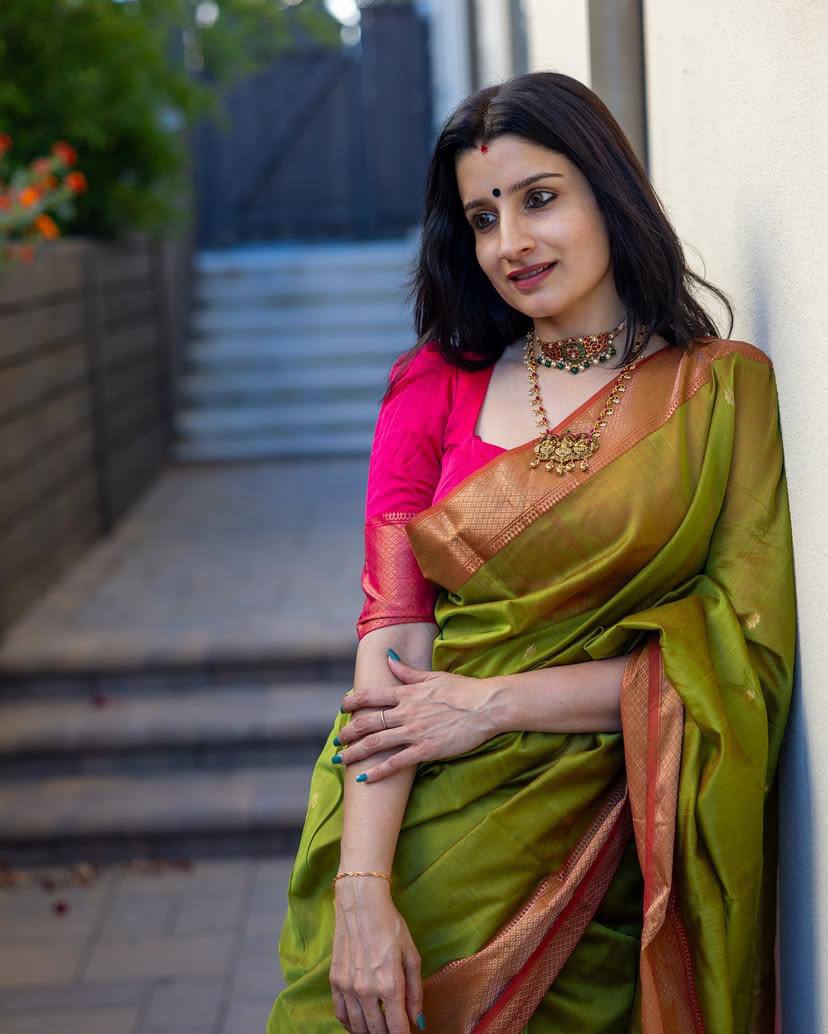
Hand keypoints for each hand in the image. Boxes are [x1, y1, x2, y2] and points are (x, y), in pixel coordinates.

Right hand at [330, 877, 424, 1032]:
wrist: (360, 903)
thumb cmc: (390, 925)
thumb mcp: (411, 955)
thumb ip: (415, 991)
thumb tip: (418, 1020)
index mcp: (390, 985)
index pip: (397, 1029)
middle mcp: (367, 991)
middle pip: (377, 1032)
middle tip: (394, 1030)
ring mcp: (348, 988)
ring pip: (358, 1027)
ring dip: (370, 1033)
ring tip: (379, 1030)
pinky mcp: (335, 981)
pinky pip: (341, 1014)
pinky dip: (350, 1025)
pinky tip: (358, 1025)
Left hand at [336, 654, 499, 782]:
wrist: (485, 706)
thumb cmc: (463, 690)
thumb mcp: (433, 676)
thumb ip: (408, 671)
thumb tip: (389, 657)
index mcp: (407, 694)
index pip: (371, 696)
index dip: (353, 702)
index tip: (342, 708)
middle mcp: (406, 713)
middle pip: (368, 722)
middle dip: (348, 732)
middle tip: (338, 740)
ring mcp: (415, 732)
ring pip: (376, 743)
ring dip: (355, 752)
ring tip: (341, 759)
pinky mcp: (426, 749)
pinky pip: (396, 762)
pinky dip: (379, 771)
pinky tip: (366, 778)